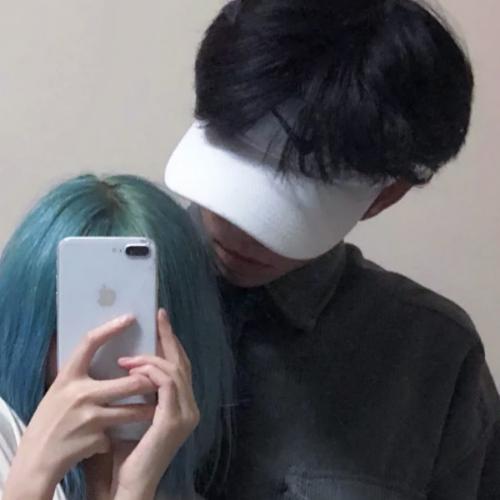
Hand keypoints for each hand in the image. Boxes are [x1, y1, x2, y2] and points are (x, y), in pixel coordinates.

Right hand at [4, 315, 155, 498]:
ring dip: (148, 410)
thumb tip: (104, 345)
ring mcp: (89, 418)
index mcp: (68, 377)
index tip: (131, 317)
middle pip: (131, 383)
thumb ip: (81, 373)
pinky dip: (122, 435)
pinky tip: (122, 440)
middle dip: (150, 384)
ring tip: (158, 407)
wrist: (37, 458)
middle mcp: (79, 394)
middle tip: (161, 381)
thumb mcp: (61, 389)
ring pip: (134, 411)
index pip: (90, 342)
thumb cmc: (51, 418)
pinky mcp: (95, 440)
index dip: (111, 328)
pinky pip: (119, 433)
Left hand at [113, 309, 199, 498]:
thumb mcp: (138, 414)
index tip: (162, 323)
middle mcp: (191, 408)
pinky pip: (165, 384)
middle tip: (159, 316)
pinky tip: (133, 369)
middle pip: (183, 363)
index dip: (172, 344)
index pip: (181, 368)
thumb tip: (129, 364)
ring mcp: (186, 414)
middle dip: (169, 338)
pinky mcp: (173, 419)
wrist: (129, 484)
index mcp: (183, 406)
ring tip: (128, 356)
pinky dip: (150, 372)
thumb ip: (142, 392)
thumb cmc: (127, 452)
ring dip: (151, 358)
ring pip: (174, 371)